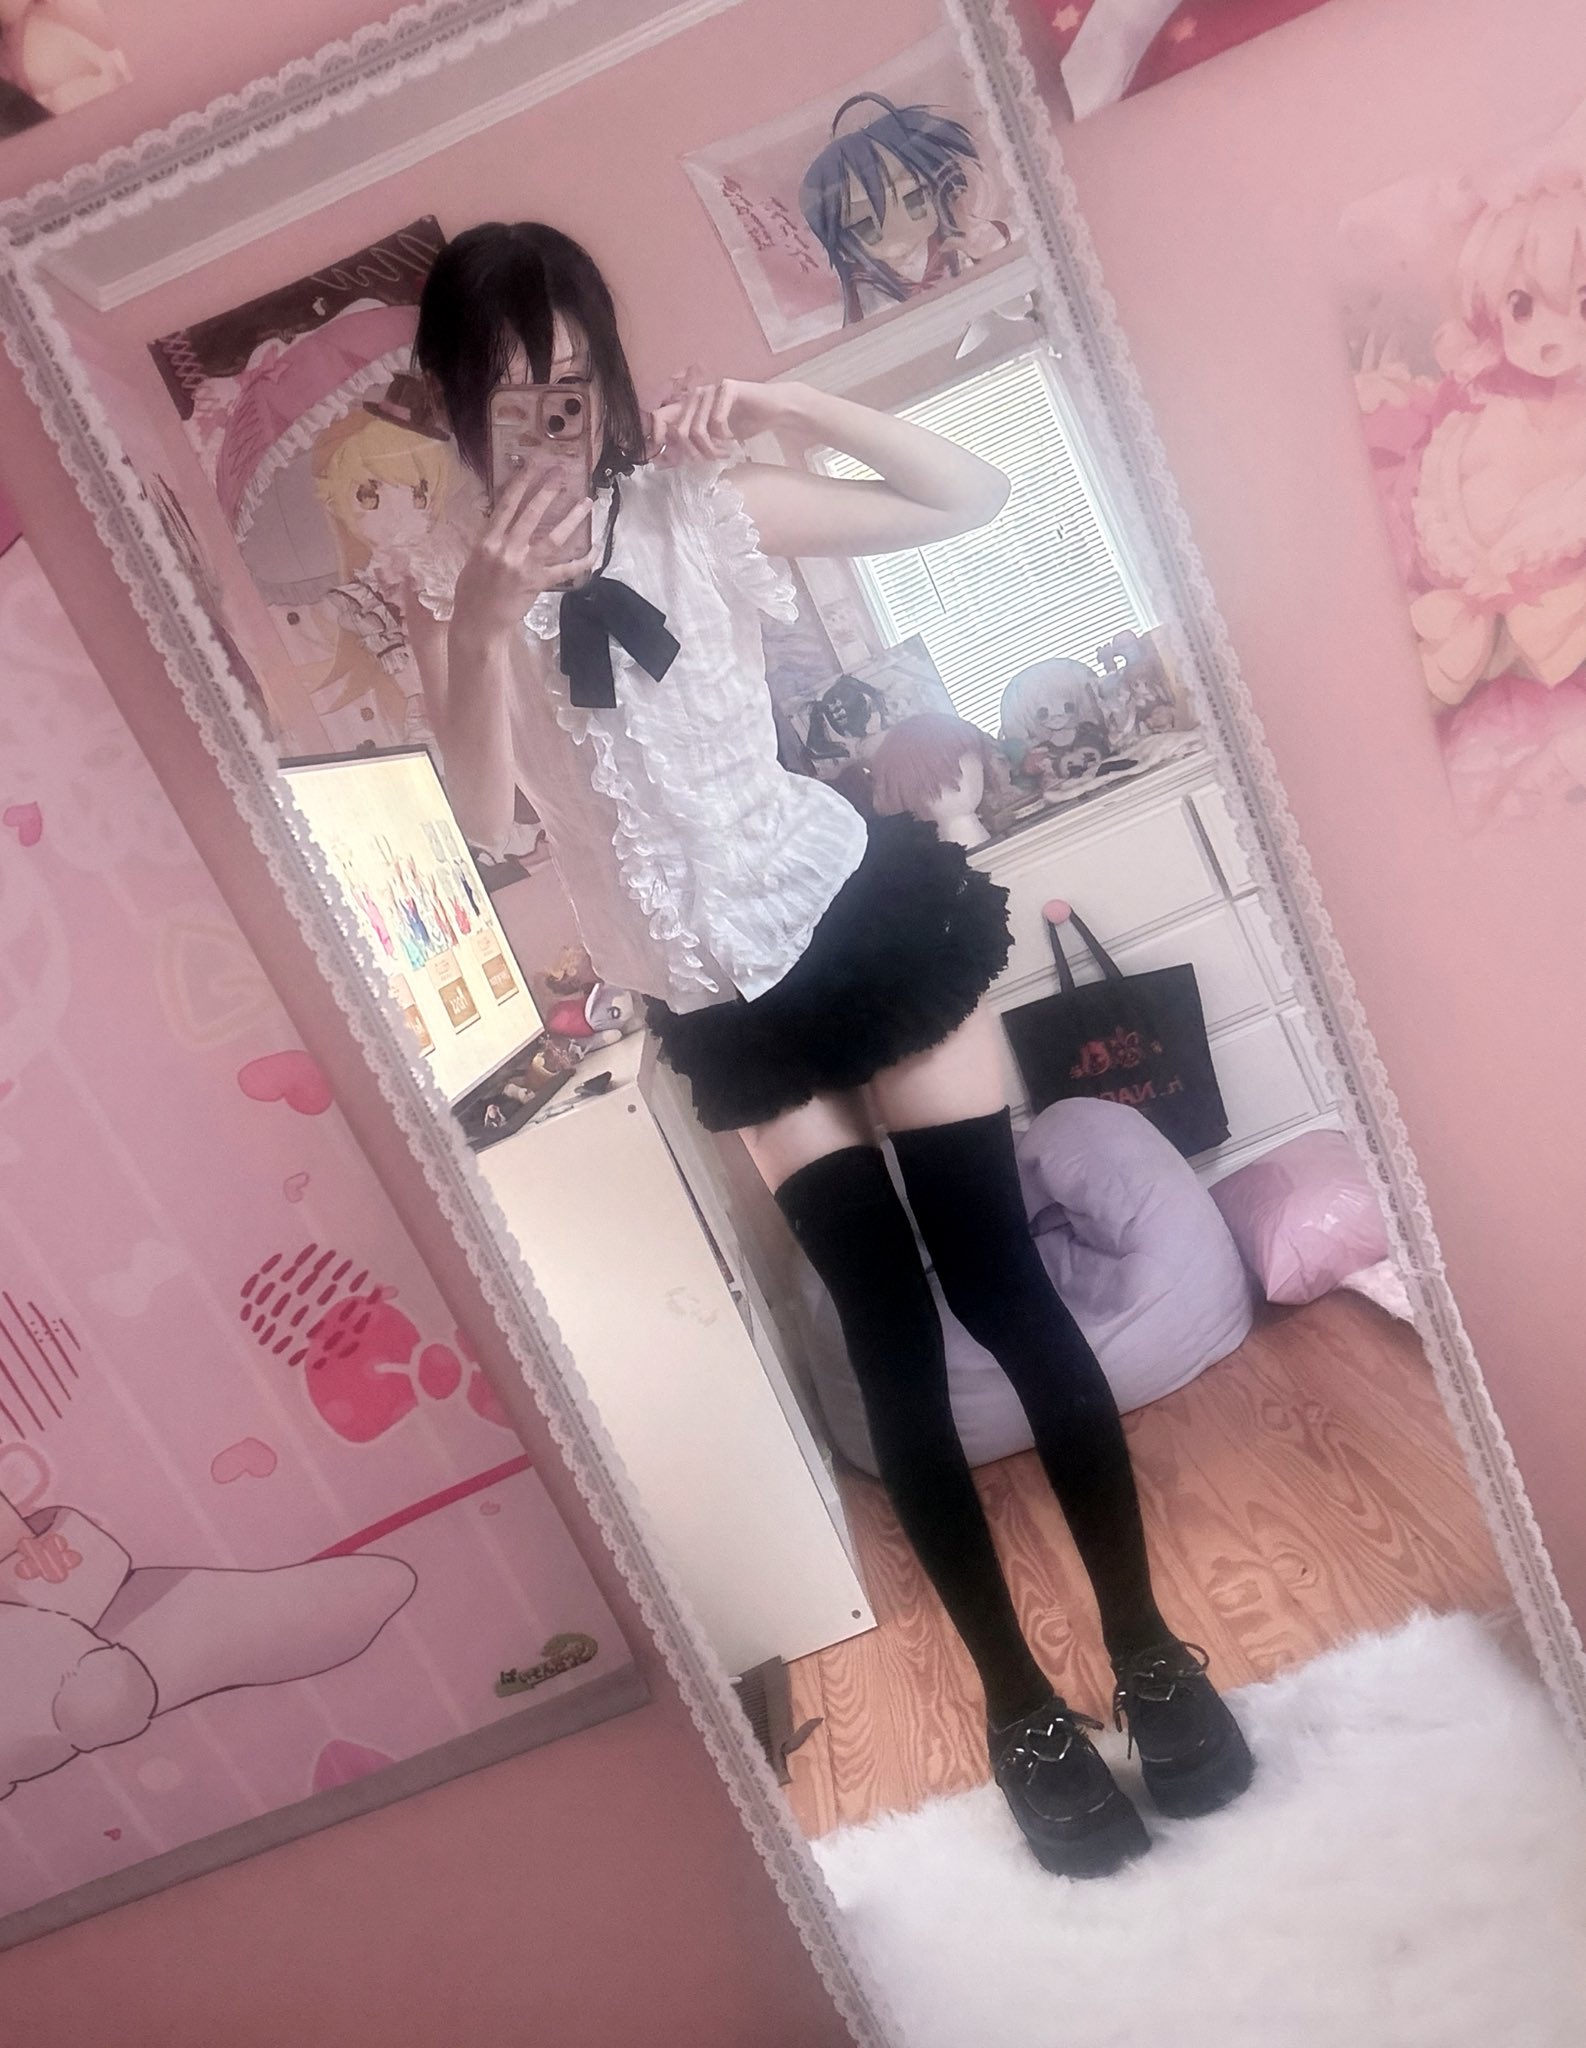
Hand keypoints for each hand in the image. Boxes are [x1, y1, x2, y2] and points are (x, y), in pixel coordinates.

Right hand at [453, 469, 598, 638]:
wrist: (478, 623)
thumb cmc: (472, 591)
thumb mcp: (475, 558)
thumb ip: (493, 539)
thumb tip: (508, 522)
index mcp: (488, 540)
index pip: (507, 504)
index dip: (521, 481)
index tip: (533, 463)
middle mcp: (506, 549)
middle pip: (531, 513)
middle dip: (548, 490)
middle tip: (562, 473)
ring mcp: (524, 566)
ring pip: (553, 538)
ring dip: (572, 519)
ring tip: (586, 503)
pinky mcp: (538, 583)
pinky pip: (565, 570)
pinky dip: (582, 562)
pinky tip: (595, 552)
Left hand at [648, 378, 806, 465]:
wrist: (774, 410)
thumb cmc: (744, 425)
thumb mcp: (712, 441)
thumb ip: (688, 448)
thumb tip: (660, 462)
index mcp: (688, 405)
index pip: (659, 418)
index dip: (658, 439)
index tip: (665, 461)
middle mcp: (695, 395)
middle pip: (679, 431)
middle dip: (693, 453)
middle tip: (709, 460)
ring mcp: (711, 390)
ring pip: (697, 429)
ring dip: (711, 449)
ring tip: (724, 453)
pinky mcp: (728, 388)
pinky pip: (717, 421)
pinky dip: (724, 437)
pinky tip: (733, 439)